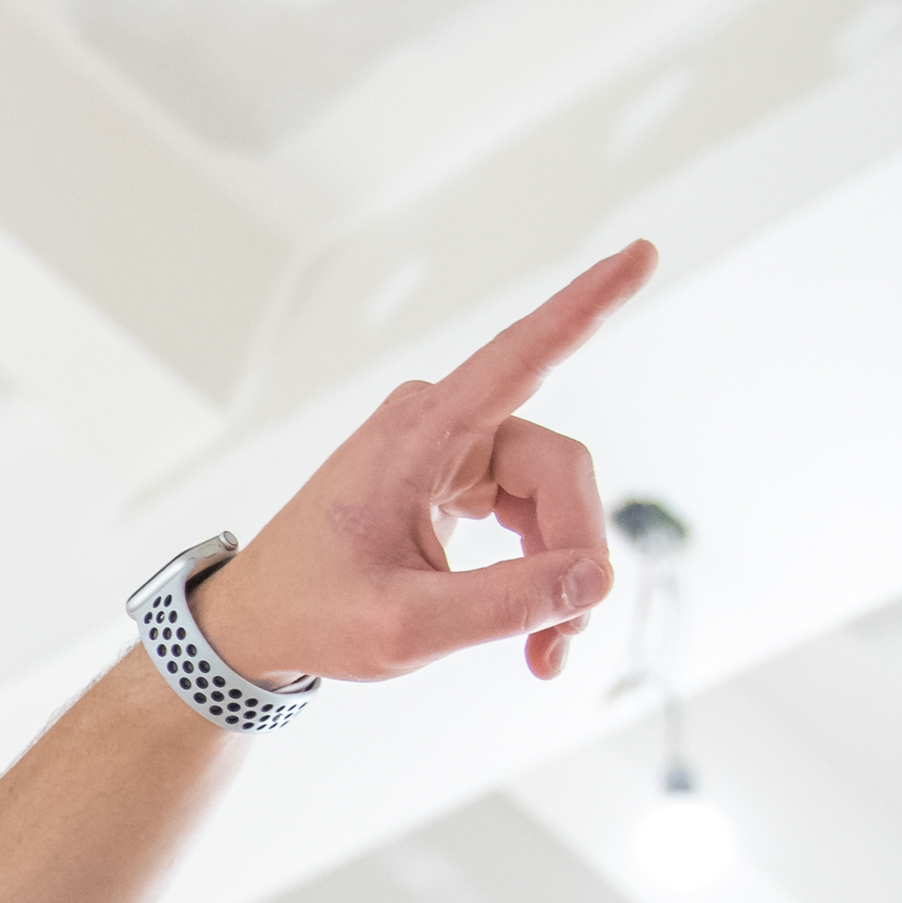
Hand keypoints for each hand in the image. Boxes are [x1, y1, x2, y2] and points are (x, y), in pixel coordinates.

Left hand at [193, 241, 656, 690]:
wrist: (259, 620)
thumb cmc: (313, 612)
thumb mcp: (406, 626)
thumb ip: (506, 604)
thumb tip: (594, 579)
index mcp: (420, 433)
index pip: (521, 356)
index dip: (588, 303)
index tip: (642, 252)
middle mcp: (440, 423)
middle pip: (559, 471)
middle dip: (573, 557)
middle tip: (558, 642)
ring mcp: (452, 446)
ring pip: (553, 497)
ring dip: (560, 575)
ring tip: (545, 650)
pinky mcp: (458, 474)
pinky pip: (531, 512)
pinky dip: (540, 571)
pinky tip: (536, 629)